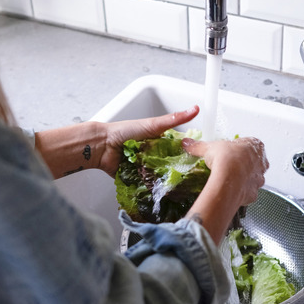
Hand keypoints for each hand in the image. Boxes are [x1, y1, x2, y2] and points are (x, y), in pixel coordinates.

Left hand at [34, 106, 197, 178]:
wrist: (102, 147)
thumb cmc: (124, 132)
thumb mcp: (153, 125)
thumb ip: (173, 119)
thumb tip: (194, 109)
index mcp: (159, 141)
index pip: (179, 149)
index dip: (189, 154)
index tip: (201, 160)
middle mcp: (154, 155)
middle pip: (171, 165)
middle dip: (179, 171)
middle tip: (192, 178)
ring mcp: (146, 168)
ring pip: (161, 177)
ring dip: (167, 181)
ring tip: (181, 189)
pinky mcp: (137, 179)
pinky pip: (148, 186)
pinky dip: (153, 189)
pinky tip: (164, 193)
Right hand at [181, 137, 268, 242]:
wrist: (229, 181)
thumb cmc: (226, 159)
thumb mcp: (209, 148)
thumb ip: (198, 145)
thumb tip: (187, 143)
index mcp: (255, 145)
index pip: (249, 143)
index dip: (238, 147)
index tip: (228, 151)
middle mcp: (261, 162)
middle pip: (254, 161)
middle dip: (243, 163)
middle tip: (229, 165)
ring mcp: (259, 179)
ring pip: (253, 177)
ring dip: (243, 178)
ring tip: (229, 178)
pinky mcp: (254, 193)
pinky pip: (248, 191)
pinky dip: (241, 191)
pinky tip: (231, 190)